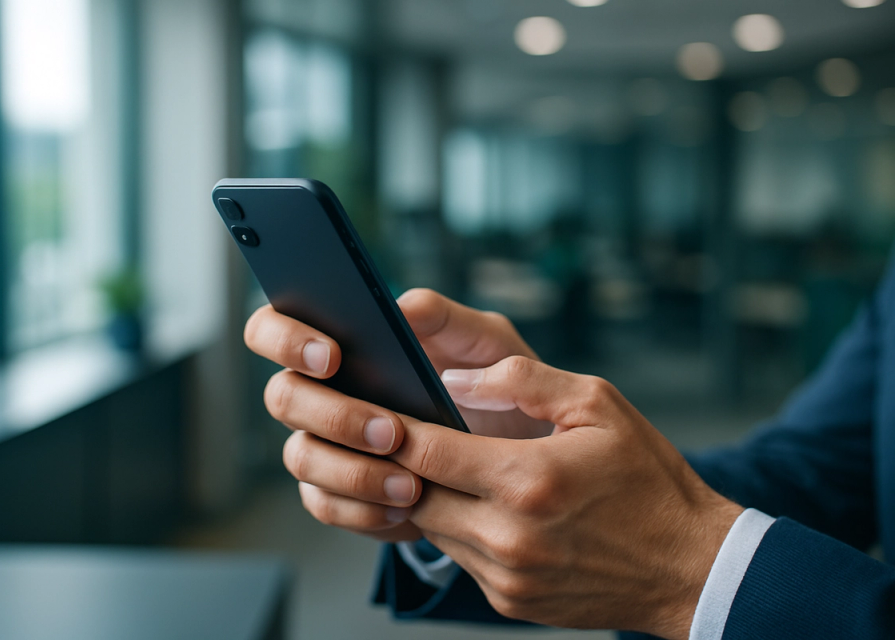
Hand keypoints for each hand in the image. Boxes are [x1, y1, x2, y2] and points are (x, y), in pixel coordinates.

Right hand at [242, 289, 544, 542]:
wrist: (510, 452)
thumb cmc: (486, 382)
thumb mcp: (482, 342)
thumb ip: (447, 319)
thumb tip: (404, 309)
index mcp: (337, 341)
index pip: (272, 328)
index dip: (285, 339)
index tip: (332, 356)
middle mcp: (316, 391)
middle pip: (282, 397)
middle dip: (334, 415)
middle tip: (391, 431)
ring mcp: (319, 444)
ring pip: (300, 457)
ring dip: (353, 471)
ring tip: (411, 483)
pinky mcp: (333, 493)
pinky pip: (325, 504)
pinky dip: (363, 510)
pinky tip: (404, 508)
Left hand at [389, 356, 742, 638]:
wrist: (689, 567)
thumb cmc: (647, 478)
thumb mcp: (598, 405)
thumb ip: (523, 381)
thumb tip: (456, 380)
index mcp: (526, 479)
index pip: (426, 452)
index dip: (393, 429)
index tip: (378, 411)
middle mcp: (508, 535)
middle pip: (415, 493)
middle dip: (401, 464)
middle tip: (401, 434)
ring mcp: (506, 576)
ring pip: (432, 528)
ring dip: (431, 497)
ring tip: (447, 466)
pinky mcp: (509, 601)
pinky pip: (460, 558)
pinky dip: (460, 530)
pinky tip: (483, 506)